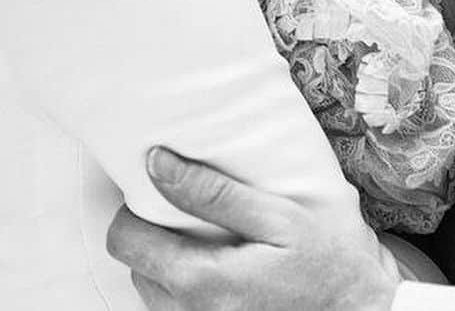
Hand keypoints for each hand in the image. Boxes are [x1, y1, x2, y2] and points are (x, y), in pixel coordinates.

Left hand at [106, 148, 400, 309]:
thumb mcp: (278, 215)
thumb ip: (212, 192)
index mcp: (201, 282)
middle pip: (135, 266)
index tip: (156, 184)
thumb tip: (156, 163)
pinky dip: (185, 287)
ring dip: (168, 262)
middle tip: (184, 208)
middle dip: (151, 233)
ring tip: (206, 237)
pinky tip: (218, 267)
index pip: (125, 241)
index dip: (132, 207)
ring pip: (153, 291)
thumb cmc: (328, 263)